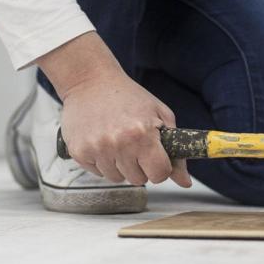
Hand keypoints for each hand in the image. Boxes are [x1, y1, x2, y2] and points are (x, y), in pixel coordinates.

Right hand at [37, 32, 190, 187]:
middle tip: (134, 144)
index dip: (160, 168)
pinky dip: (102, 161)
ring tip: (117, 140)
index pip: (159, 175)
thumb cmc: (129, 96)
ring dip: (119, 165)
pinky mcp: (78, 151)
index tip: (155, 158)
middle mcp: (119, 143)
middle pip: (138, 180)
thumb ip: (176, 151)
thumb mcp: (160, 115)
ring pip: (117, 178)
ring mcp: (97, 148)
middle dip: (139, 166)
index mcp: (142, 133)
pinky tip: (101, 141)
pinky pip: (97, 173)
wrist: (91, 81)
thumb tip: (185, 182)